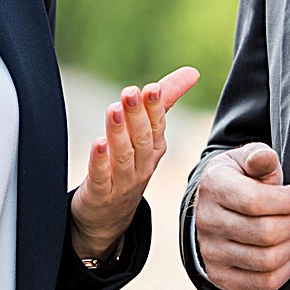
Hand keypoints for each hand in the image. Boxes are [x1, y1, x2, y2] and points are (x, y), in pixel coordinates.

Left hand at [69, 66, 201, 259]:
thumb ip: (165, 102)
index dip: (155, 108)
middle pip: (142, 139)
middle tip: (131, 92)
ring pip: (124, 156)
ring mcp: (122, 182)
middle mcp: (142, 166)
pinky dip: (100, 160)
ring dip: (119, 133)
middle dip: (138, 114)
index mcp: (155, 150)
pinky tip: (97, 143)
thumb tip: (192, 72)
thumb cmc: (129, 167)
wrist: (109, 216)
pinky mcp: (100, 193)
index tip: (152, 88)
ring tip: (114, 110)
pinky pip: (101, 176)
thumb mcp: (148, 135)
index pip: (158, 126)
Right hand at [194, 143, 289, 289]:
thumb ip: (259, 157)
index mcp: (214, 188)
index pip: (256, 201)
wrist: (214, 207)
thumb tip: (264, 159)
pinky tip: (286, 251)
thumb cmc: (239, 180)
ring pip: (267, 260)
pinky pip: (264, 283)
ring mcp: (211, 253)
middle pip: (266, 233)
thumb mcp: (246, 159)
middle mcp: (207, 223)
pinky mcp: (222, 277)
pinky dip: (285, 268)